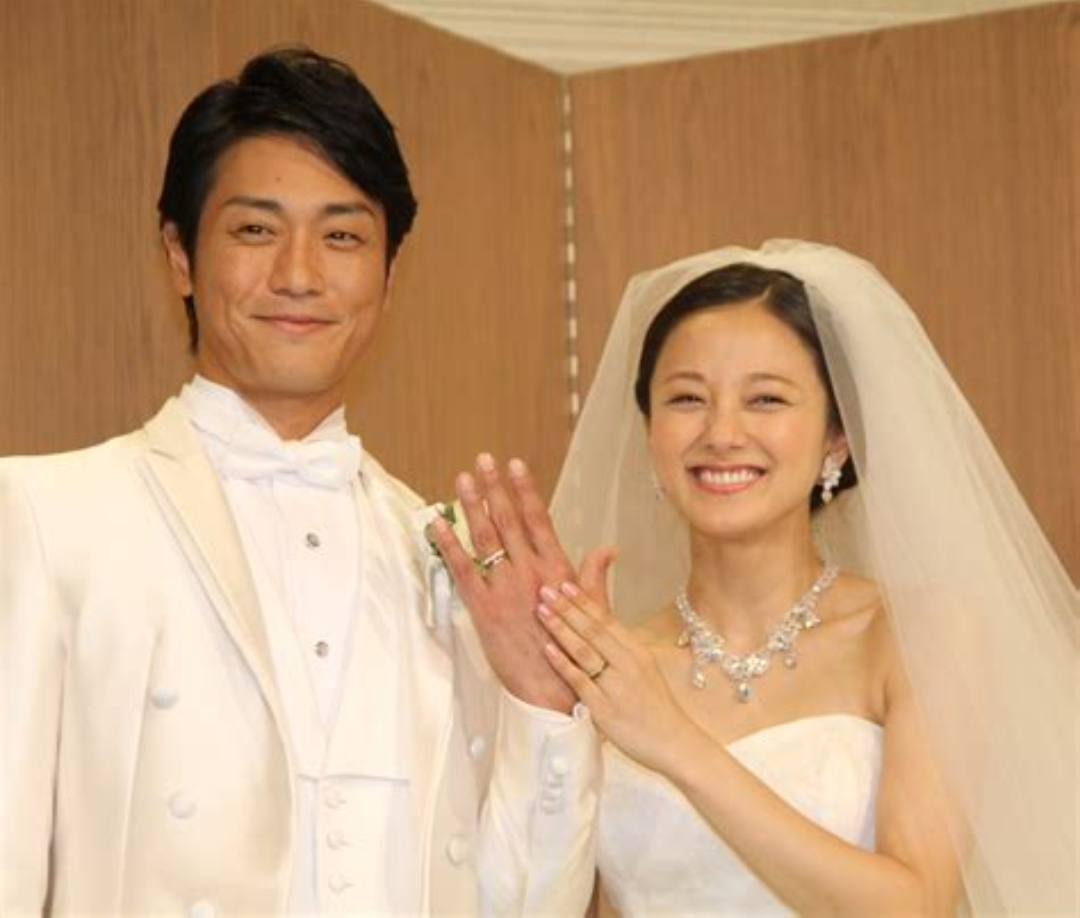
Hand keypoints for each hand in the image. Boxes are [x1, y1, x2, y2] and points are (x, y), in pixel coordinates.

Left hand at [428, 453, 612, 712]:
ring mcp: (506, 590)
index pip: (539, 520)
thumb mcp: (594, 608)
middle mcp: (531, 573)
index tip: (516, 465)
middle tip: (483, 460)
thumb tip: (607, 549)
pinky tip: (436, 525)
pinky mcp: (485, 610)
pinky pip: (463, 571)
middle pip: (509, 522)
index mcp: (557, 570)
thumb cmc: (576, 650)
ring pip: (486, 540)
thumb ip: (595, 575)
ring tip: (462, 479)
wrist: (557, 689)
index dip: (526, 490)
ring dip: (472, 507)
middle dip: (495, 488)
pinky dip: (449, 547)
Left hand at [537, 580, 702, 773]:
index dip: (584, 601)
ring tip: (541, 611)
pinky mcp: (604, 709)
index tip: (566, 584)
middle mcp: (627, 664)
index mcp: (637, 652)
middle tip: (545, 589)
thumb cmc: (657, 708)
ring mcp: (615, 686)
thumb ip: (623, 650)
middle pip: (593, 630)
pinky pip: (579, 682)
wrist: (674, 742)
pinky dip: (562, 664)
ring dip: (561, 628)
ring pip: (584, 651)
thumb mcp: (645, 669)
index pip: (607, 621)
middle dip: (567, 607)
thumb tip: (599, 630)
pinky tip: (547, 649)